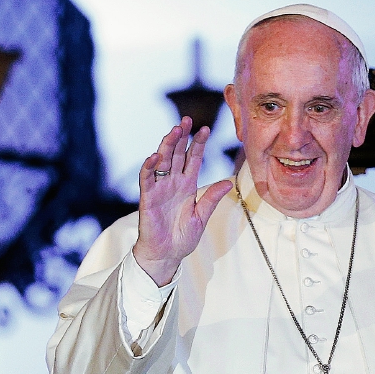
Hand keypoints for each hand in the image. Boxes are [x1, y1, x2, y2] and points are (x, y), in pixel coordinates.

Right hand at [133, 118, 233, 286]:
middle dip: (181, 137)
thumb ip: (212, 199)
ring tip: (175, 130)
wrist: (167, 254)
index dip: (198, 144)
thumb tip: (227, 182)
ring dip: (167, 145)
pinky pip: (147, 179)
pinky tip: (155, 155)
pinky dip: (150, 167)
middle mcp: (173, 183)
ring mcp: (160, 189)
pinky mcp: (148, 198)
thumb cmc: (183, 237)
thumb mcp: (202, 216)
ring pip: (162, 161)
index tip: (205, 129)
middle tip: (187, 119)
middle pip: (177, 154)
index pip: (193, 159)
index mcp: (188, 186)